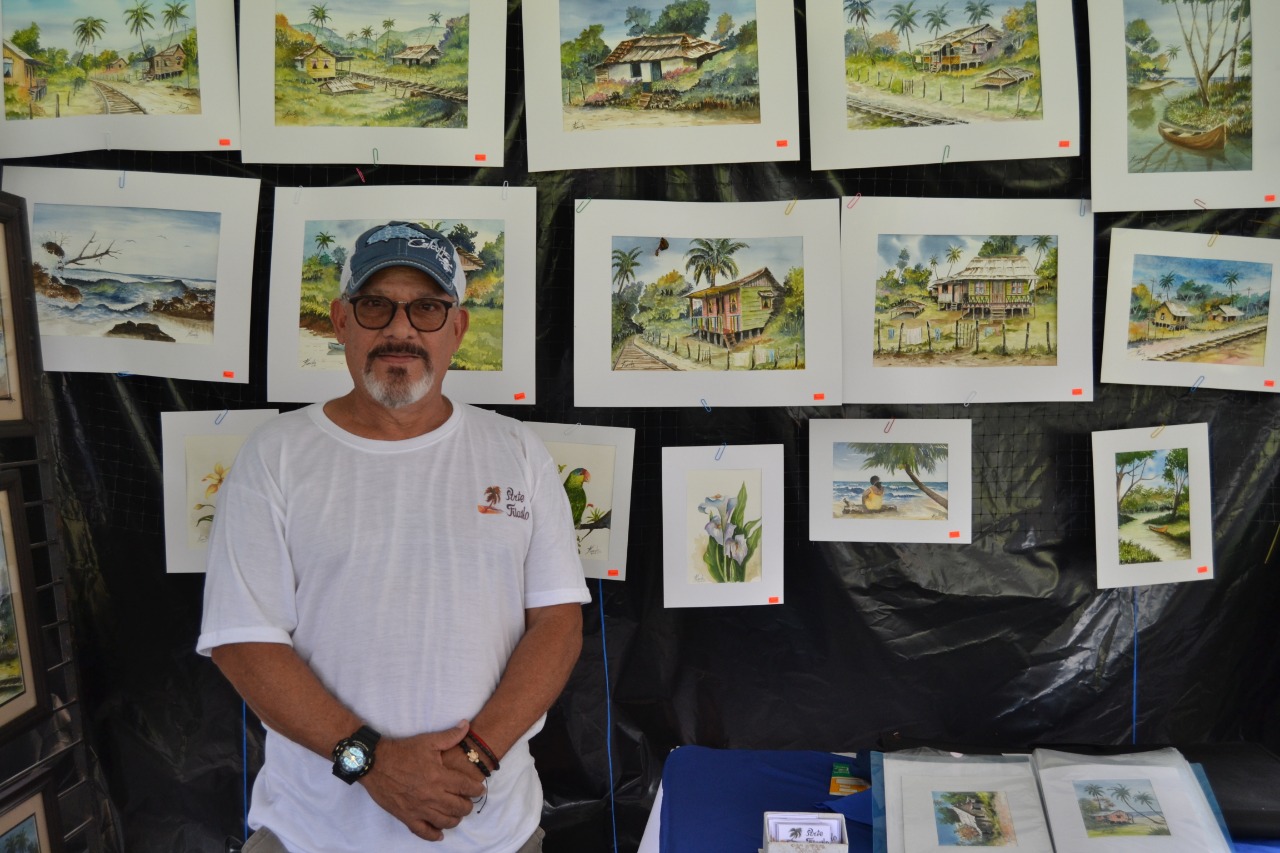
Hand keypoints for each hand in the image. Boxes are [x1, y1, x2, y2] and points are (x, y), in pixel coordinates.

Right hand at [359, 721, 486, 841]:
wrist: (375, 763)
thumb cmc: (402, 751)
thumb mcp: (428, 741)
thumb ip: (450, 736)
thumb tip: (466, 725)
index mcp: (439, 776)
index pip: (466, 788)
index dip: (476, 790)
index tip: (479, 790)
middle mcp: (431, 795)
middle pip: (458, 807)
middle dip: (468, 806)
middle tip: (468, 802)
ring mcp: (419, 808)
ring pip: (444, 821)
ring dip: (455, 819)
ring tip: (456, 814)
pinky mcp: (406, 816)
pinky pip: (423, 831)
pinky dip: (434, 835)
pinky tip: (440, 834)